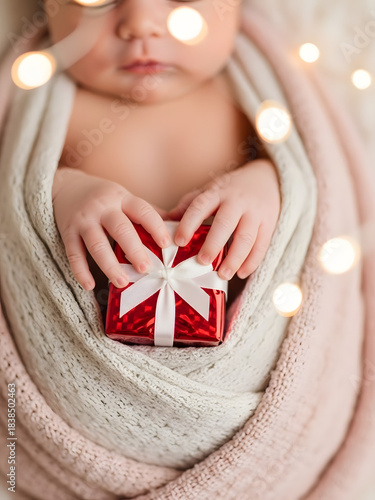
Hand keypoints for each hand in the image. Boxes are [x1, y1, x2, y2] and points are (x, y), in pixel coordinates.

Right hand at [52, 167, 171, 290]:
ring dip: (109, 265)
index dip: (155, 226)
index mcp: (121, 198)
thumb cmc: (104, 197)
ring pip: (96, 244)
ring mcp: (83, 219)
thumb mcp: (124, 197)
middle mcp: (102, 207)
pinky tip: (90, 286)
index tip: (166, 244)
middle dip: (134, 249)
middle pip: (120, 228)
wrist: (66, 186)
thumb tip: (177, 227)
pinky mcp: (67, 232)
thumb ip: (147, 212)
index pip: (142, 210)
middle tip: (146, 269)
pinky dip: (81, 271)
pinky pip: (74, 253)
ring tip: (121, 282)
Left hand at [167, 160, 280, 279]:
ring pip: (246, 237)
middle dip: (214, 243)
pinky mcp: (269, 224)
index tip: (179, 241)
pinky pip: (262, 245)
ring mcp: (255, 213)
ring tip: (223, 274)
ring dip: (235, 258)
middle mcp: (237, 201)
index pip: (200, 206)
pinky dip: (252, 261)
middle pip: (225, 223)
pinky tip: (241, 273)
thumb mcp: (210, 190)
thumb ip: (189, 204)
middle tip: (202, 262)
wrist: (268, 178)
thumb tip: (164, 220)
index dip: (189, 223)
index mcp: (218, 192)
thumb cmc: (231, 189)